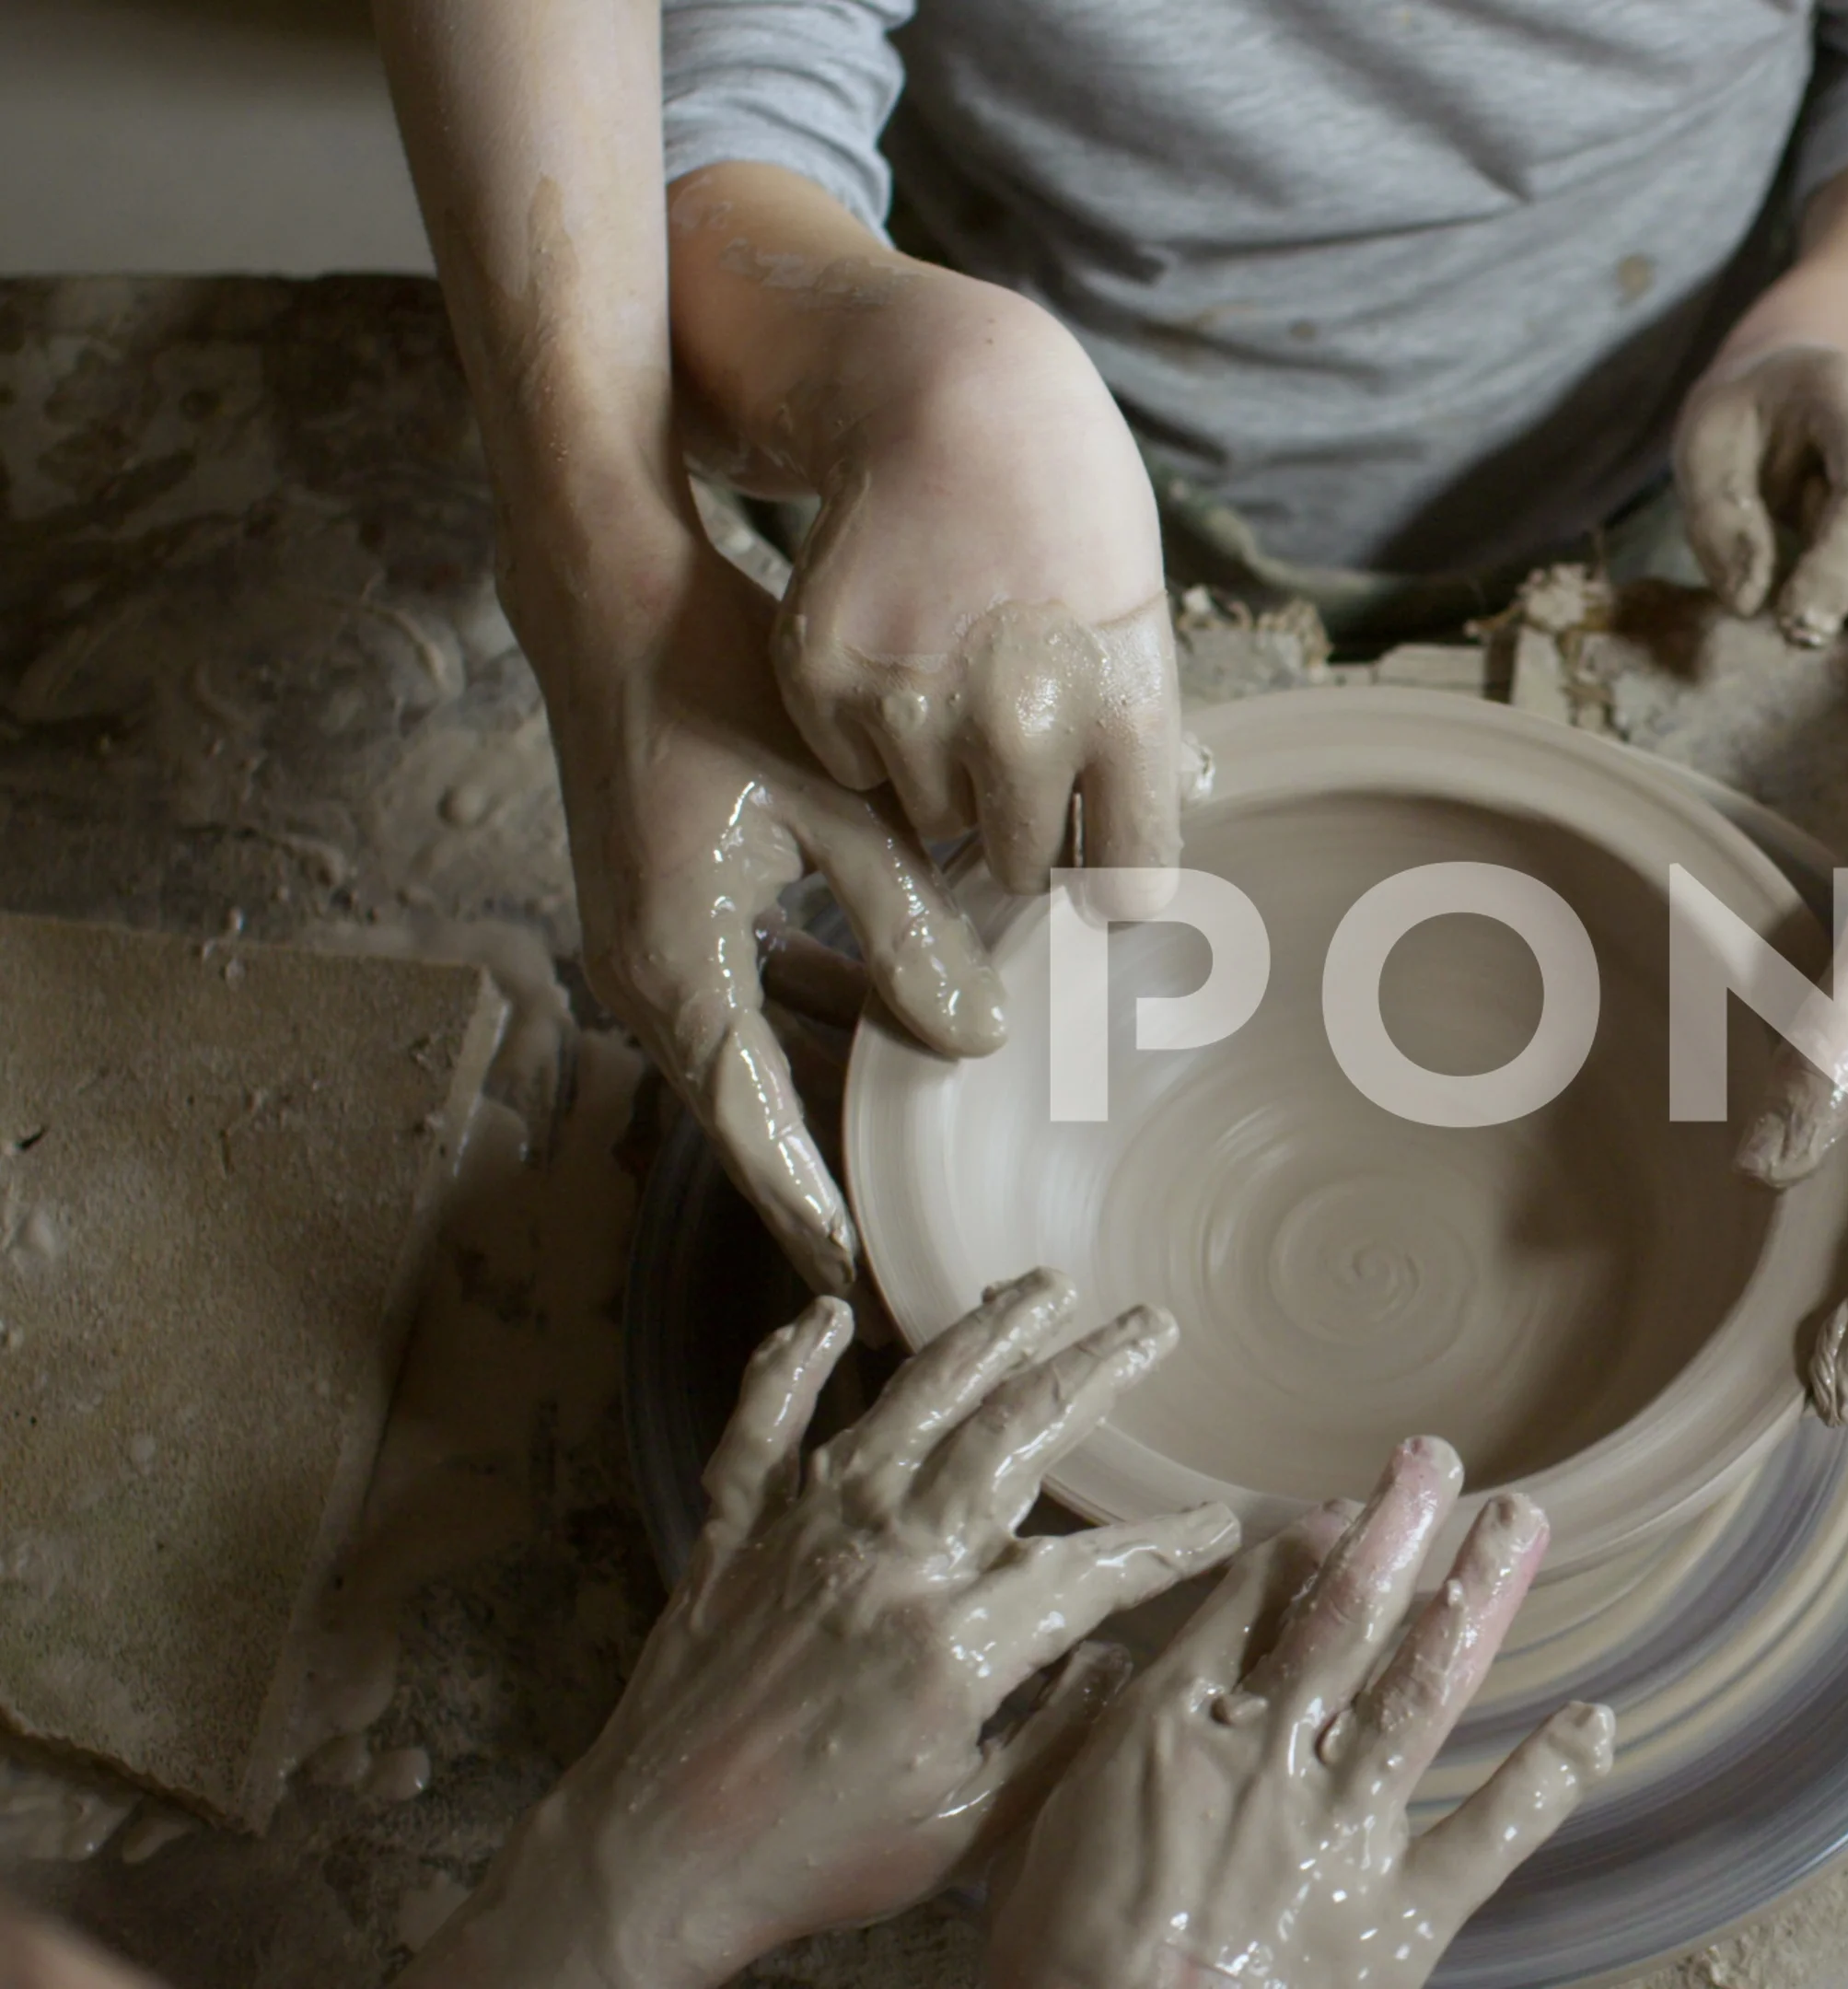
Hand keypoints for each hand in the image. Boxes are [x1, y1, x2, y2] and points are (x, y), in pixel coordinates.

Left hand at [399, 1272, 1240, 1988]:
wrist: (651, 1861)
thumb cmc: (812, 1860)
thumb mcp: (964, 1832)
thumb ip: (1055, 1743)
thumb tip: (1118, 1669)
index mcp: (953, 1644)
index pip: (1092, 1570)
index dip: (1166, 1545)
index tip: (1218, 1522)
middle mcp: (884, 1563)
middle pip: (1007, 1434)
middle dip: (1091, 1371)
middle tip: (1148, 1327)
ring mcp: (802, 1538)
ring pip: (905, 1405)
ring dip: (979, 1337)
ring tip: (1037, 1288)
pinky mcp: (732, 1540)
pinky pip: (760, 1431)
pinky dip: (786, 1368)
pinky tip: (821, 1318)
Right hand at [544, 544, 1002, 1291]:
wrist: (612, 601)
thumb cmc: (720, 690)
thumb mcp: (842, 816)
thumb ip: (908, 935)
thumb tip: (978, 1042)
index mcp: (680, 977)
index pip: (759, 1143)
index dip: (824, 1227)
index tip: (880, 1301)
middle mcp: (651, 982)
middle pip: (753, 1123)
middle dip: (829, 1192)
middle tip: (909, 1267)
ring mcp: (654, 949)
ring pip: (755, 1063)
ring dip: (827, 1107)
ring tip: (912, 1170)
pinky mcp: (673, 912)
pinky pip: (748, 1003)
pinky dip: (812, 1028)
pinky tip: (888, 1031)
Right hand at [665, 169, 1188, 897]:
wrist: (955, 407)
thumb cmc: (1066, 527)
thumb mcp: (1135, 631)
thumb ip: (1130, 758)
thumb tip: (1120, 890)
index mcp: (1123, 715)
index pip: (1127, 878)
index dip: (1108, 885)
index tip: (1094, 874)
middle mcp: (1024, 723)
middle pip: (1017, 865)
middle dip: (1015, 831)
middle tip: (1010, 756)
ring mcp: (916, 706)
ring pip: (929, 819)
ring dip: (938, 777)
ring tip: (954, 681)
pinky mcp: (826, 683)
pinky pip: (852, 767)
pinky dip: (867, 733)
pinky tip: (895, 654)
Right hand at [986, 1439, 1615, 1988]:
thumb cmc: (1057, 1964)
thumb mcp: (1044, 1828)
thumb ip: (1095, 1743)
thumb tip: (1122, 1677)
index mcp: (1174, 1729)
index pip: (1253, 1606)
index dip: (1305, 1547)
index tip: (1340, 1508)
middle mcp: (1268, 1756)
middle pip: (1347, 1615)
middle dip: (1397, 1528)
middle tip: (1439, 1460)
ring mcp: (1341, 1830)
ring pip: (1422, 1686)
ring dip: (1477, 1597)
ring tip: (1519, 1525)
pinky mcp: (1396, 1916)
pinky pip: (1487, 1835)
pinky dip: (1548, 1779)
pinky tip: (1593, 1723)